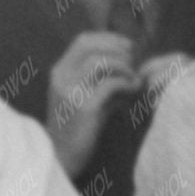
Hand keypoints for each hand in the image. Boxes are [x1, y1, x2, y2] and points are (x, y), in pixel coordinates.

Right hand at [45, 30, 142, 175]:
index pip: (82, 41)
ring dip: (123, 66)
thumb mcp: (85, 96)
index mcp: (59, 72)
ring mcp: (71, 92)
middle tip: (134, 61)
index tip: (128, 46)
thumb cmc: (78, 127)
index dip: (108, 39)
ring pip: (100, 62)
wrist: (62, 157)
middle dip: (117, 48)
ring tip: (134, 78)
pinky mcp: (85, 108)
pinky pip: (111, 85)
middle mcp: (62, 78)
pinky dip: (127, 83)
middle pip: (90, 46)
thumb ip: (101, 79)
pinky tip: (135, 89)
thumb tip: (132, 64)